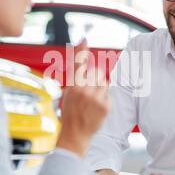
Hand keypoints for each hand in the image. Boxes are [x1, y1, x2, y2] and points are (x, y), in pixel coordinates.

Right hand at [56, 39, 109, 156]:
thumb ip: (74, 81)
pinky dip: (104, 97)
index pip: (77, 64)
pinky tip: (96, 107)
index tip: (84, 39)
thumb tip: (82, 67)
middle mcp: (84, 91)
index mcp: (72, 87)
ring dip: (99, 87)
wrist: (75, 136)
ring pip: (103, 82)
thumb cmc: (69, 115)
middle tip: (87, 91)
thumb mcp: (66, 95)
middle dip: (93, 79)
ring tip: (91, 100)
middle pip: (95, 73)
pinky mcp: (106, 105)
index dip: (81, 50)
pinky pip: (108, 93)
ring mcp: (96, 98)